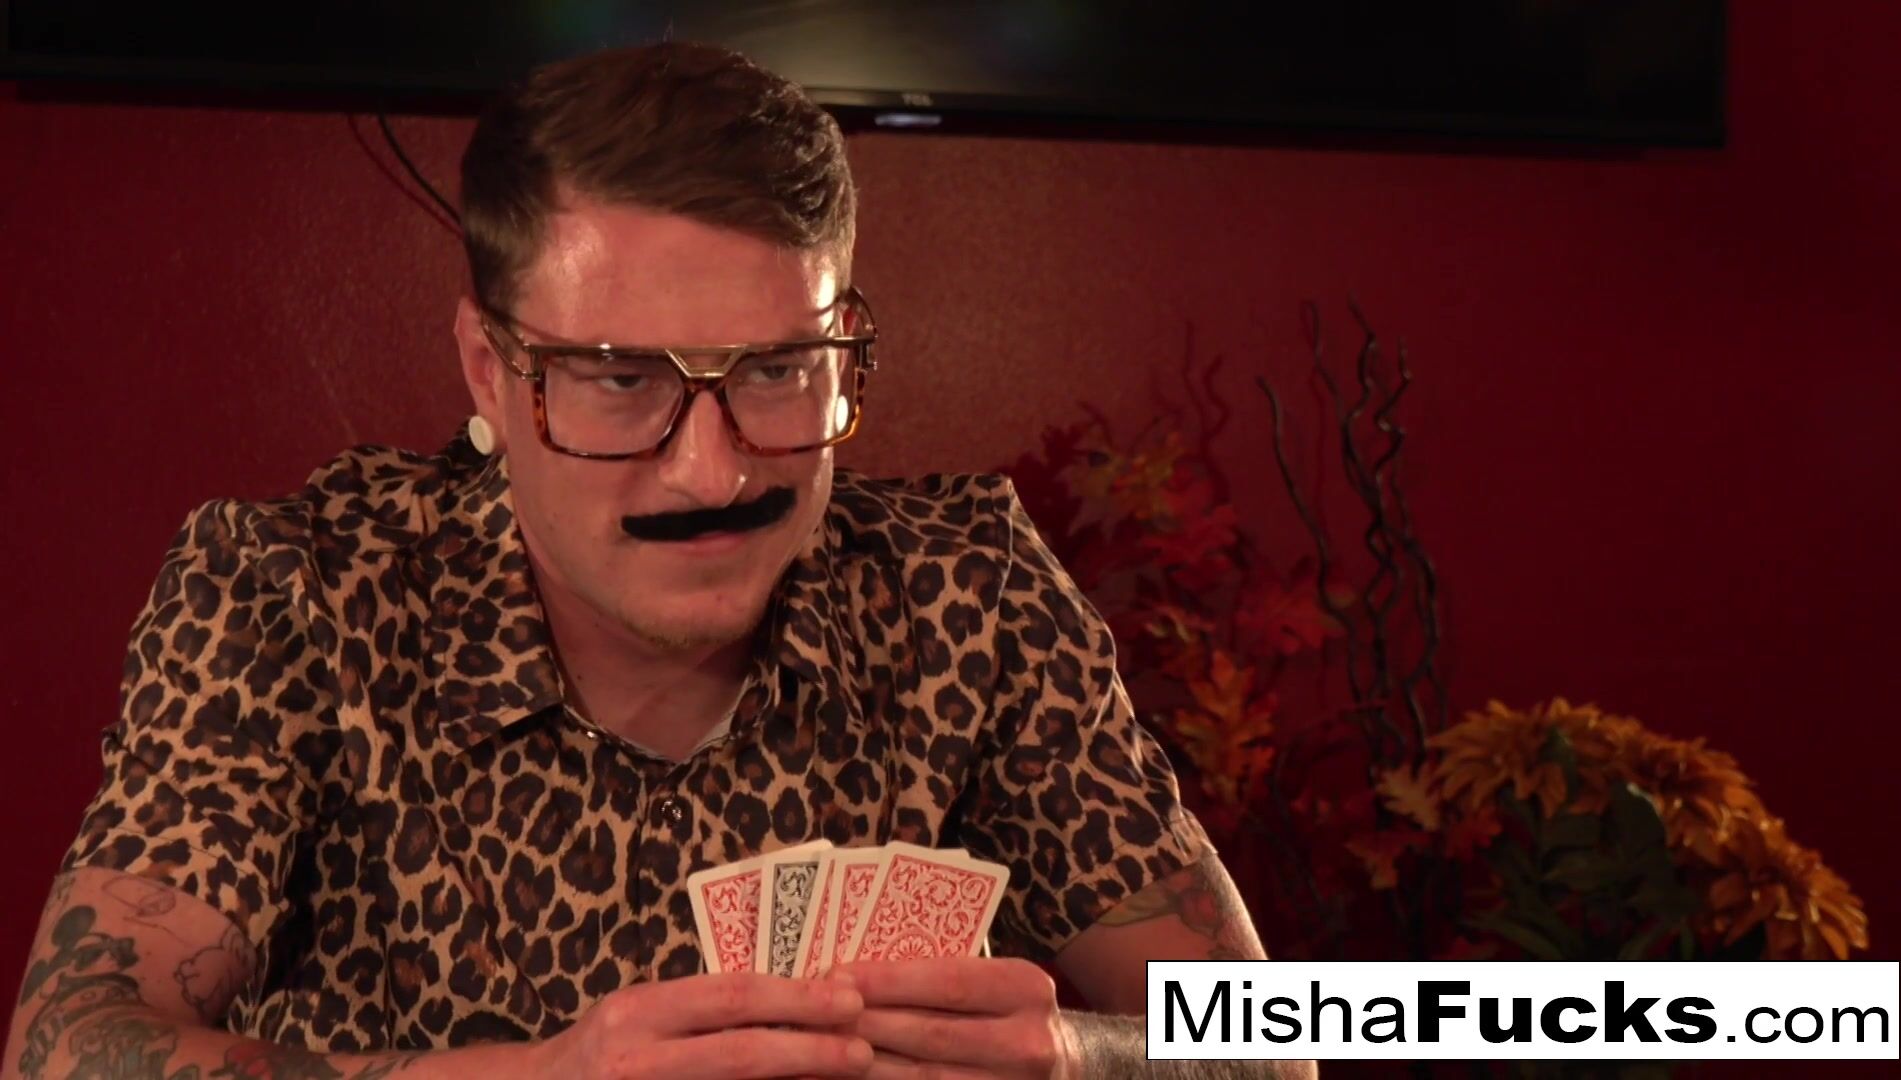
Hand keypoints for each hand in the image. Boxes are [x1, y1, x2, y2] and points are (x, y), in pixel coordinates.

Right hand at [535, 970, 872, 1078]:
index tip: (849, 998)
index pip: (729, 996)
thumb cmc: (604, 1051)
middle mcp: (635, 1057)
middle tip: (863, 1047)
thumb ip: (703, 1011)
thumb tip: (796, 1005)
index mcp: (638, 1011)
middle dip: (808, 1049)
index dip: (795, 998)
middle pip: (738, 1052)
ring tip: (847, 1074)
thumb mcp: (643, 1016)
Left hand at [829, 957, 1078, 1079]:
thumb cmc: (1012, 1012)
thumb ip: (945, 977)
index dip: (887, 980)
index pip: (947, 982)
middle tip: (813, 1014)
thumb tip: (855, 975)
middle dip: (865, 1023)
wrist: (1067, 1064)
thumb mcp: (997, 982)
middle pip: (930, 1034)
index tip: (836, 974)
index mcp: (1025, 989)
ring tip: (817, 1051)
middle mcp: (1026, 1042)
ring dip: (863, 1066)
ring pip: (923, 1079)